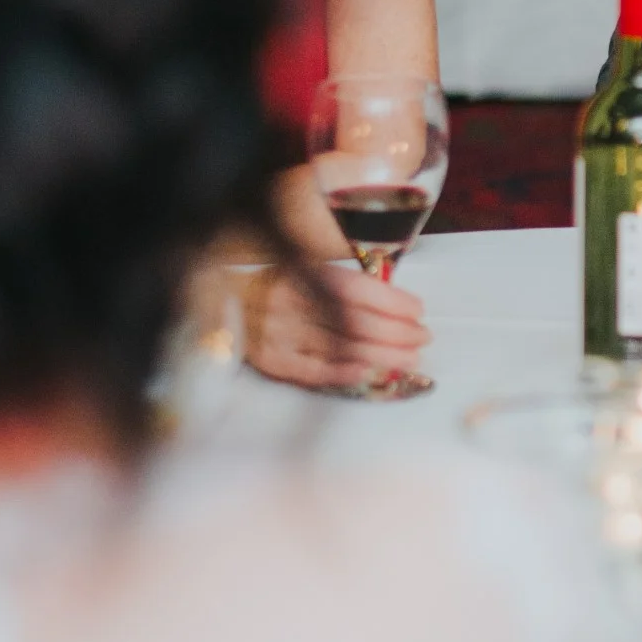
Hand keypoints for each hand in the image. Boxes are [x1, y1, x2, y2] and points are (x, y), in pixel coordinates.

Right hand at [242, 258, 431, 391]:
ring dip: (382, 356)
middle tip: (422, 338)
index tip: (418, 310)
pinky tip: (371, 372)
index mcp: (299, 270)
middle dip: (396, 332)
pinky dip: (346, 372)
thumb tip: (394, 302)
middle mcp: (290, 300)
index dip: (392, 300)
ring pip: (341, 347)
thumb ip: (340, 282)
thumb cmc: (273, 286)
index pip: (355, 288)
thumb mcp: (301, 268)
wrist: (219, 304)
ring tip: (411, 360)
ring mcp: (279, 332)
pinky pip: (314, 369)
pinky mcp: (271, 361)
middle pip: (354, 320)